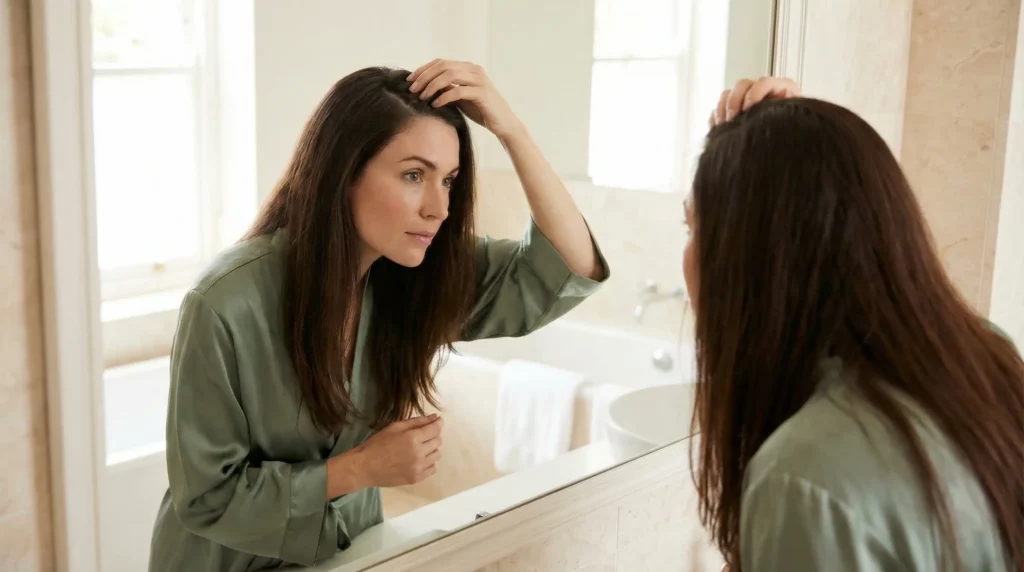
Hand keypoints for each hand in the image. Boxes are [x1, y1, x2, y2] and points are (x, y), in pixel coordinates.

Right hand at [350, 414, 443, 487]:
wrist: (365, 467)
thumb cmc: (377, 444)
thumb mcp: (395, 427)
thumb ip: (416, 421)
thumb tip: (434, 417)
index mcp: (413, 438)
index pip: (435, 429)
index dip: (438, 423)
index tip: (438, 421)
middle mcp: (419, 453)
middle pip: (438, 441)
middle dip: (433, 435)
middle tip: (423, 435)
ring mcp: (419, 468)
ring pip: (437, 455)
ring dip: (431, 449)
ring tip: (419, 448)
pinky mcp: (416, 479)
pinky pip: (433, 469)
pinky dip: (429, 463)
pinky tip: (419, 460)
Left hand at [408, 59, 522, 138]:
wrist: (503, 123)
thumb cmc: (481, 110)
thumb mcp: (460, 97)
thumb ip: (447, 88)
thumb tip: (424, 86)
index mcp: (468, 68)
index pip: (441, 62)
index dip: (423, 69)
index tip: (410, 80)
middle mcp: (474, 70)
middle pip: (443, 66)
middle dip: (425, 77)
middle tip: (412, 89)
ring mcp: (479, 80)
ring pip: (449, 75)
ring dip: (432, 85)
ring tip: (422, 97)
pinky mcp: (482, 93)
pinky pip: (458, 91)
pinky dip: (444, 97)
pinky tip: (435, 105)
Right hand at [709, 76, 799, 126]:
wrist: (785, 149)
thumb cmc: (792, 133)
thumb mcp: (794, 118)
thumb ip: (788, 104)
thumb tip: (784, 92)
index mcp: (779, 88)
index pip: (763, 82)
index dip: (753, 93)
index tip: (747, 110)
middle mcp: (760, 91)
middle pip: (741, 85)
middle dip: (733, 102)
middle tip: (732, 120)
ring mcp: (744, 101)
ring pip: (726, 95)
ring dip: (722, 111)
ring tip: (724, 127)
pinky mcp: (732, 113)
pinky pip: (717, 110)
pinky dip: (716, 120)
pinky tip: (720, 131)